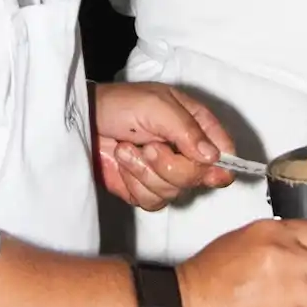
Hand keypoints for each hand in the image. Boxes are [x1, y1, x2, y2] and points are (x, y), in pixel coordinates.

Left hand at [92, 82, 236, 211]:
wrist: (82, 122)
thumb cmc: (119, 104)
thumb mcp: (156, 106)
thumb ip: (187, 130)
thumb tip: (214, 157)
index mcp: (195, 125)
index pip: (224, 150)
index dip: (221, 163)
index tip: (208, 168)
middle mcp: (185, 151)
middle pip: (200, 177)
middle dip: (170, 165)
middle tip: (149, 147)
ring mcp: (166, 172)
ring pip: (175, 191)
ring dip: (145, 172)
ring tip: (128, 150)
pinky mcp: (145, 189)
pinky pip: (153, 201)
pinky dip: (135, 185)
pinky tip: (124, 164)